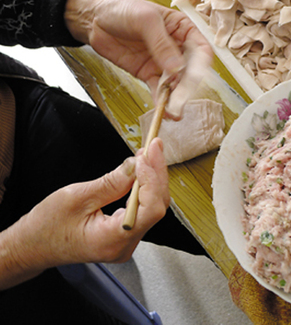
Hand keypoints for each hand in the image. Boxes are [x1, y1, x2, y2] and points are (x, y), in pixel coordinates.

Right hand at [0, 138, 167, 289]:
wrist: (33, 246)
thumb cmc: (46, 226)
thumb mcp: (76, 197)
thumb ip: (111, 182)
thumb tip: (135, 165)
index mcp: (112, 240)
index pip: (150, 209)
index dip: (152, 179)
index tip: (146, 155)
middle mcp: (124, 245)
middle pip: (156, 207)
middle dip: (156, 173)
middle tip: (153, 147)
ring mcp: (126, 241)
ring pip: (152, 207)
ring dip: (152, 178)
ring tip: (149, 155)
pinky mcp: (124, 234)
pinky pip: (143, 209)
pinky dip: (144, 188)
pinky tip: (142, 171)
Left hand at [64, 0, 212, 115]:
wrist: (94, 18)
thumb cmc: (122, 9)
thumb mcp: (145, 19)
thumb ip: (161, 43)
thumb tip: (177, 67)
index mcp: (182, 29)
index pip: (200, 49)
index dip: (200, 65)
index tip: (195, 78)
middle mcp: (176, 48)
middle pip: (190, 71)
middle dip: (187, 87)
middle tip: (182, 100)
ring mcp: (162, 62)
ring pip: (175, 83)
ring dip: (176, 98)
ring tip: (174, 111)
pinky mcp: (148, 73)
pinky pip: (158, 89)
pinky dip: (161, 100)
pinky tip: (163, 109)